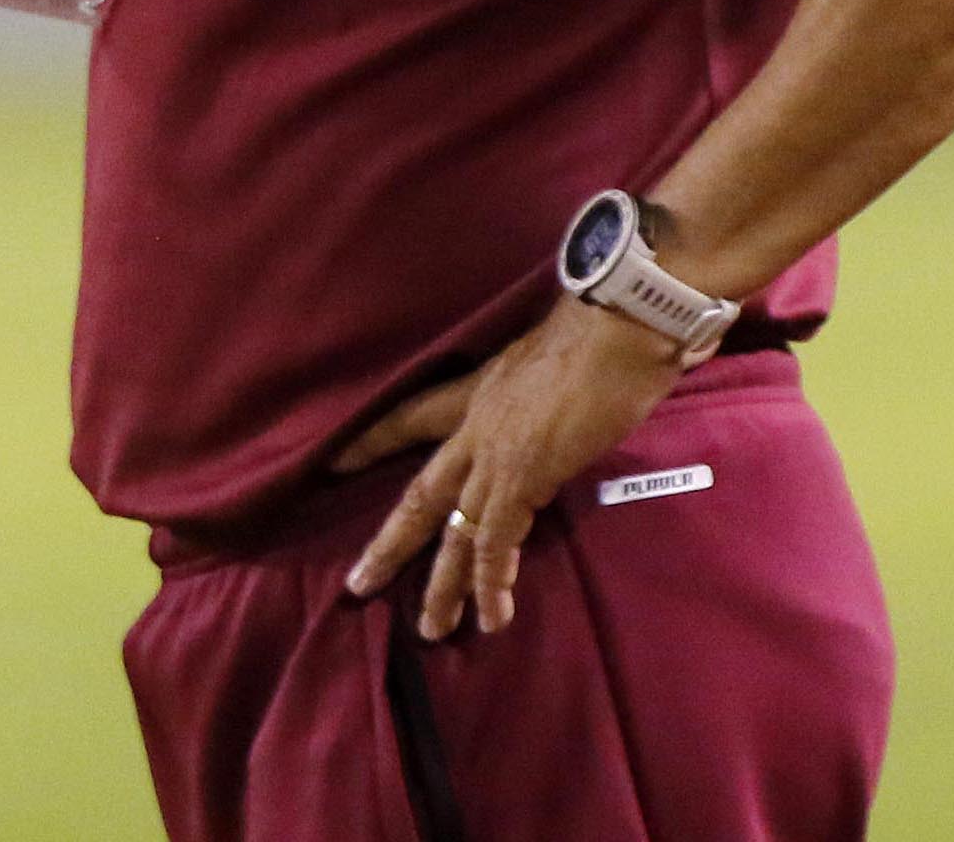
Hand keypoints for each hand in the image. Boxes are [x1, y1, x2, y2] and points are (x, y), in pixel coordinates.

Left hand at [336, 303, 683, 639]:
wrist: (618, 325)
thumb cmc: (605, 331)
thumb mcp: (559, 363)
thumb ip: (550, 393)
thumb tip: (572, 407)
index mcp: (480, 391)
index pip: (411, 415)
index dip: (374, 439)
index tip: (335, 462)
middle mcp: (474, 425)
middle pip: (420, 492)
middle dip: (389, 542)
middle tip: (358, 583)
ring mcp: (493, 455)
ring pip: (453, 531)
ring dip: (442, 585)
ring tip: (432, 628)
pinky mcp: (522, 480)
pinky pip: (497, 543)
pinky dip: (492, 583)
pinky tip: (491, 617)